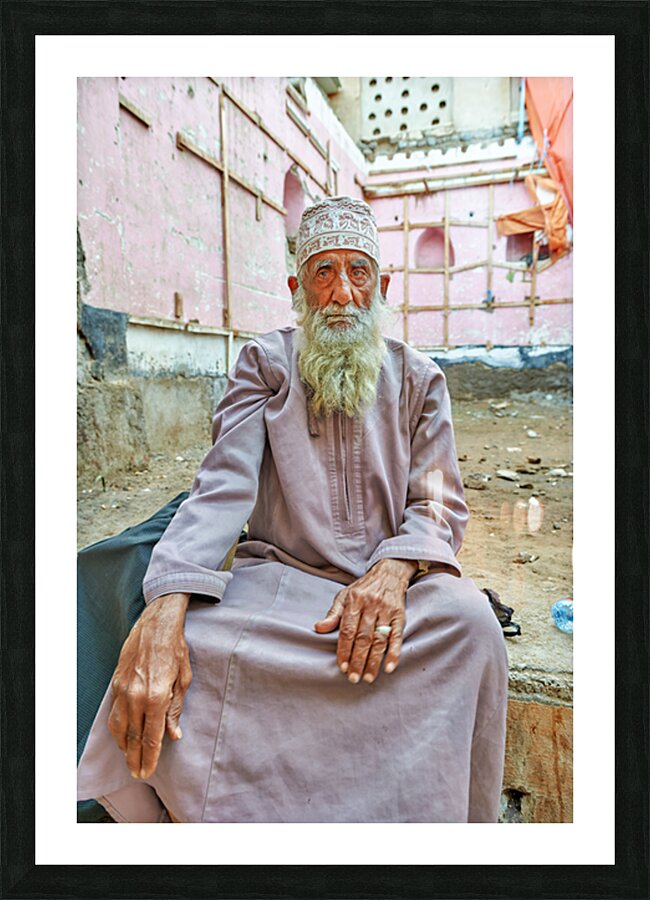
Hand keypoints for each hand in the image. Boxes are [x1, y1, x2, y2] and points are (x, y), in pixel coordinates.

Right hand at [107, 592, 191, 778]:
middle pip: (133, 737)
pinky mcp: (116, 683)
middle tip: (137, 774)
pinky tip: (122, 735)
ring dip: (124, 746)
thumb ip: (176, 710)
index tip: (148, 772)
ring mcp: (123, 689)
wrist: (157, 623)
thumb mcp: (183, 679)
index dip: (150, 757)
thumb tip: (174, 735)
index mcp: (156, 696)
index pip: (151, 737)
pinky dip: (117, 728)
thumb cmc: (175, 649)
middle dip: (135, 758)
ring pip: (119, 727)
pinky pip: (114, 712)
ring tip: (130, 758)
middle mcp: (136, 696)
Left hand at [313, 558, 416, 683]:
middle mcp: (371, 606)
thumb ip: (333, 614)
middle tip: (353, 678)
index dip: (344, 650)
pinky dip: (394, 653)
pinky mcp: (399, 616)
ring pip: (379, 640)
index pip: (347, 630)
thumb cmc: (363, 588)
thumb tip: (318, 628)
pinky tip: (389, 667)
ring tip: (368, 678)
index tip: (342, 667)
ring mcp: (386, 611)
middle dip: (358, 660)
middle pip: (363, 638)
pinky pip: (397, 637)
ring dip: (374, 661)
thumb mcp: (344, 596)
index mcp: (354, 602)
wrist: (389, 572)